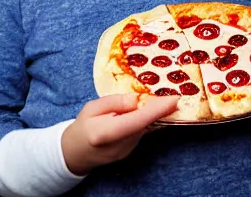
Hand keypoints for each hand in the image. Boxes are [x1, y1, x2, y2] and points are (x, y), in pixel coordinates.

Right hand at [59, 92, 176, 175]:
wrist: (76, 152)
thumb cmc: (82, 126)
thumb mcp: (91, 108)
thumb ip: (113, 103)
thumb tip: (136, 99)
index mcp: (106, 132)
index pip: (137, 120)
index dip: (157, 110)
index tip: (173, 100)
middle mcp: (121, 145)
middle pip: (145, 125)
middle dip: (160, 111)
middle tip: (173, 97)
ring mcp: (128, 151)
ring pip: (145, 130)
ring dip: (155, 116)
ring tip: (163, 102)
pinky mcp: (131, 152)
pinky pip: (142, 133)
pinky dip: (147, 122)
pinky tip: (152, 113)